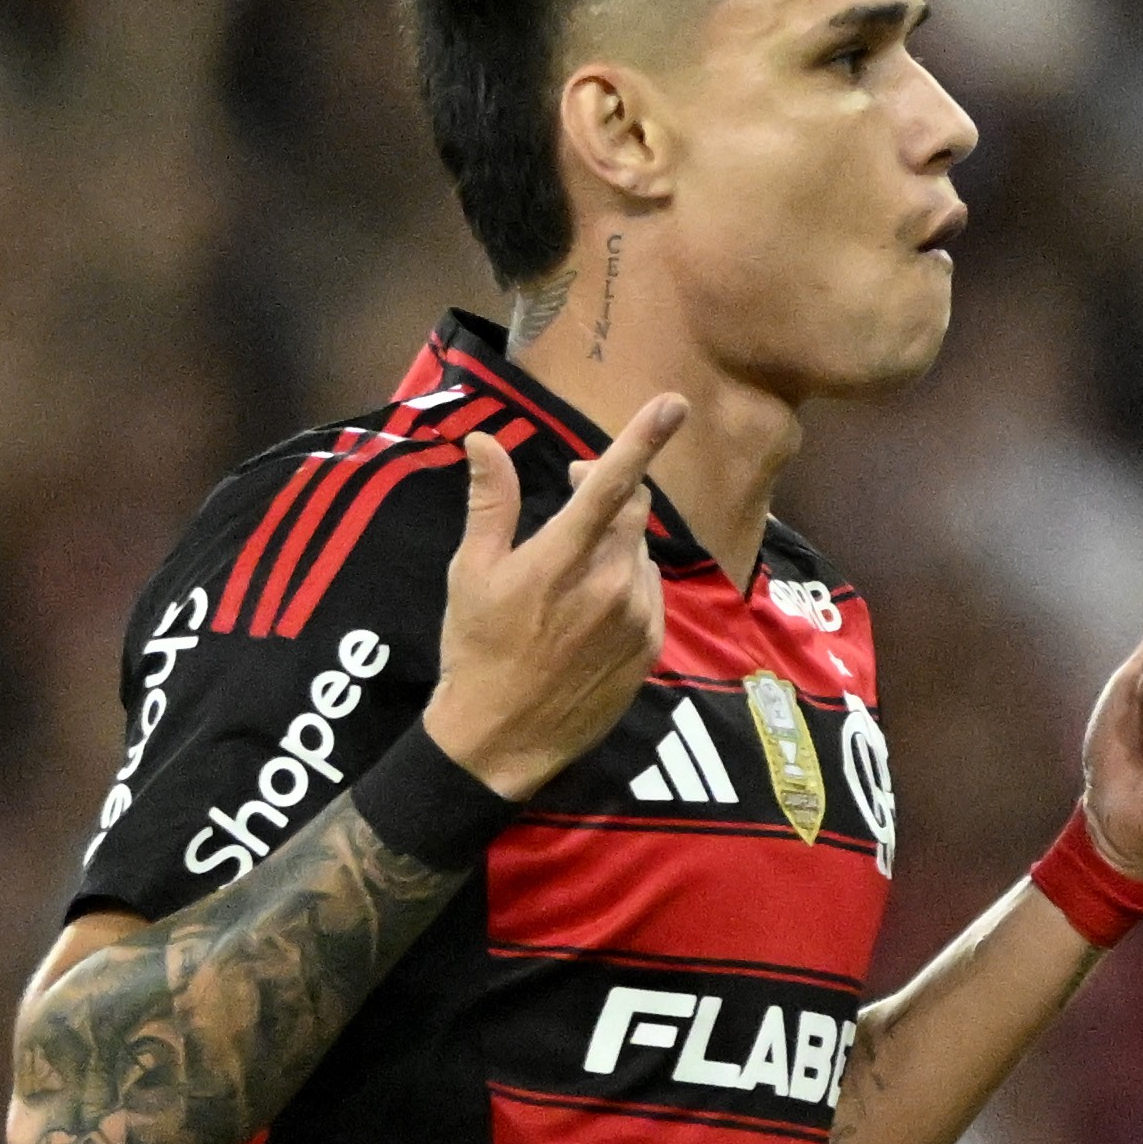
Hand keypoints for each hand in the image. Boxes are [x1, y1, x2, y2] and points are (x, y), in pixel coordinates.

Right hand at [424, 391, 686, 795]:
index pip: (610, 484)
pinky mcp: (649, 647)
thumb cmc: (476, 651)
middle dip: (608, 492)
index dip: (643, 438)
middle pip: (631, 511)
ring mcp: (636, 618)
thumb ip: (490, 503)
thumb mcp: (471, 573)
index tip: (672, 402)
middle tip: (572, 489)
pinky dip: (627, 584)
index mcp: (562, 558)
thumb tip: (483, 441)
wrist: (501, 741)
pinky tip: (589, 610)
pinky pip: (648, 593)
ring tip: (572, 571)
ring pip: (639, 553)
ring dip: (615, 544)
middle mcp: (610, 583)